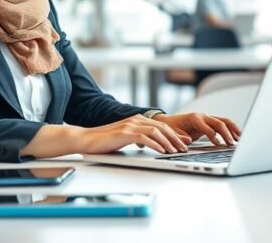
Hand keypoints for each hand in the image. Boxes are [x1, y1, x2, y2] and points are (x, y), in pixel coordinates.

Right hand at [72, 115, 190, 153]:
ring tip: (176, 151)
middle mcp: (135, 120)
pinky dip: (155, 144)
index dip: (174, 134)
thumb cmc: (104, 141)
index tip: (184, 142)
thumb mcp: (125, 139)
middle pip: (162, 127)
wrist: (86, 139)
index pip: (161, 126)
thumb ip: (138, 139)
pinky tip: (162, 150)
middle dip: (175, 138)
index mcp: (137, 120)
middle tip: (185, 147)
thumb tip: (151, 145)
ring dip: (168, 141)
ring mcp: (130, 125)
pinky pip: (144, 138)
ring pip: (156, 131)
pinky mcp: (124, 133)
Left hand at [153, 112, 241, 146]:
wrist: (169, 122)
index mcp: (194, 118)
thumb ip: (180, 137)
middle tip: (231, 143)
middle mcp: (203, 116)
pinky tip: (236, 136)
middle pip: (218, 122)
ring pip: (223, 121)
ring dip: (232, 129)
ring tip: (239, 139)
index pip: (207, 127)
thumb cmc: (171, 128)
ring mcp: (207, 118)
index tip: (218, 144)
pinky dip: (231, 129)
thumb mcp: (173, 133)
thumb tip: (188, 141)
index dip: (213, 136)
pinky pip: (223, 124)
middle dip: (226, 133)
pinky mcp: (210, 122)